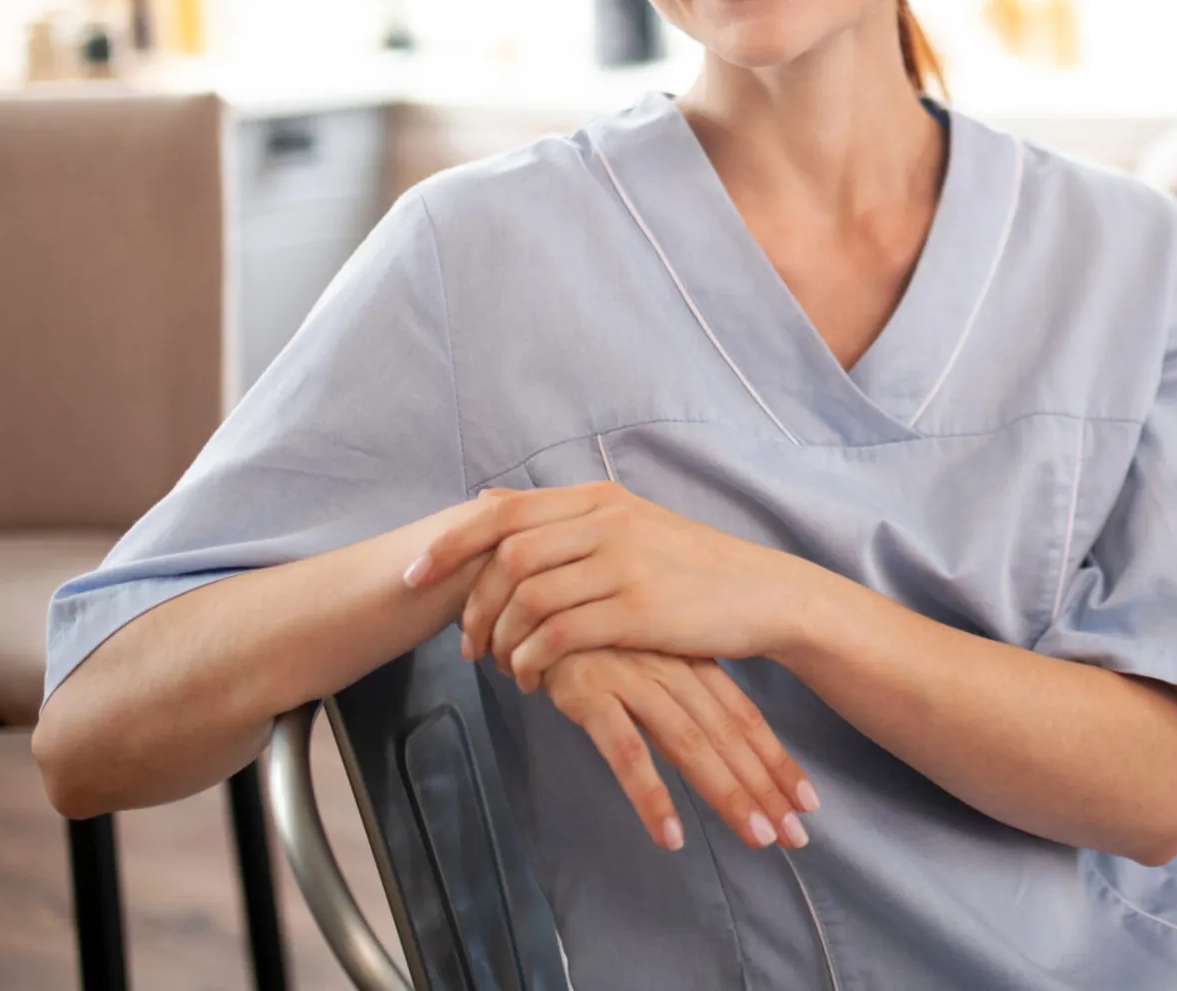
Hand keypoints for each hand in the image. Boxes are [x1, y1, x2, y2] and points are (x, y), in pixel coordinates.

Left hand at [404, 482, 803, 686]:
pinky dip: (534, 660)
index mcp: (598, 499)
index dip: (449, 546)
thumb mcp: (628, 524)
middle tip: (466, 647)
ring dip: (502, 639)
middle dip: (471, 605)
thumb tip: (488, 501)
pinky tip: (536, 679)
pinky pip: (560, 634)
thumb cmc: (690, 567)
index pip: (502, 514)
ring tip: (504, 667)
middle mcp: (607, 521)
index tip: (414, 579)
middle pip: (506, 556)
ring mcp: (624, 562)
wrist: (762, 593)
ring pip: (528, 597)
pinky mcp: (639, 608)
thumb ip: (559, 516)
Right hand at [541, 649, 818, 853]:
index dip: (776, 759)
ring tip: (757, 836)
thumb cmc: (589, 632)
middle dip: (766, 787)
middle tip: (796, 834)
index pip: (744, 716)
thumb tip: (716, 745)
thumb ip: (680, 695)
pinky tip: (670, 833)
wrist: (528, 592)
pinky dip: (651, 794)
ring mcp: (633, 677)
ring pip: (691, 744)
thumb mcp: (646, 654)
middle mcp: (672, 668)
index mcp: (690, 660)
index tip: (805, 800)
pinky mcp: (590, 691)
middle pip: (729, 735)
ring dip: (727, 793)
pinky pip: (627, 752)